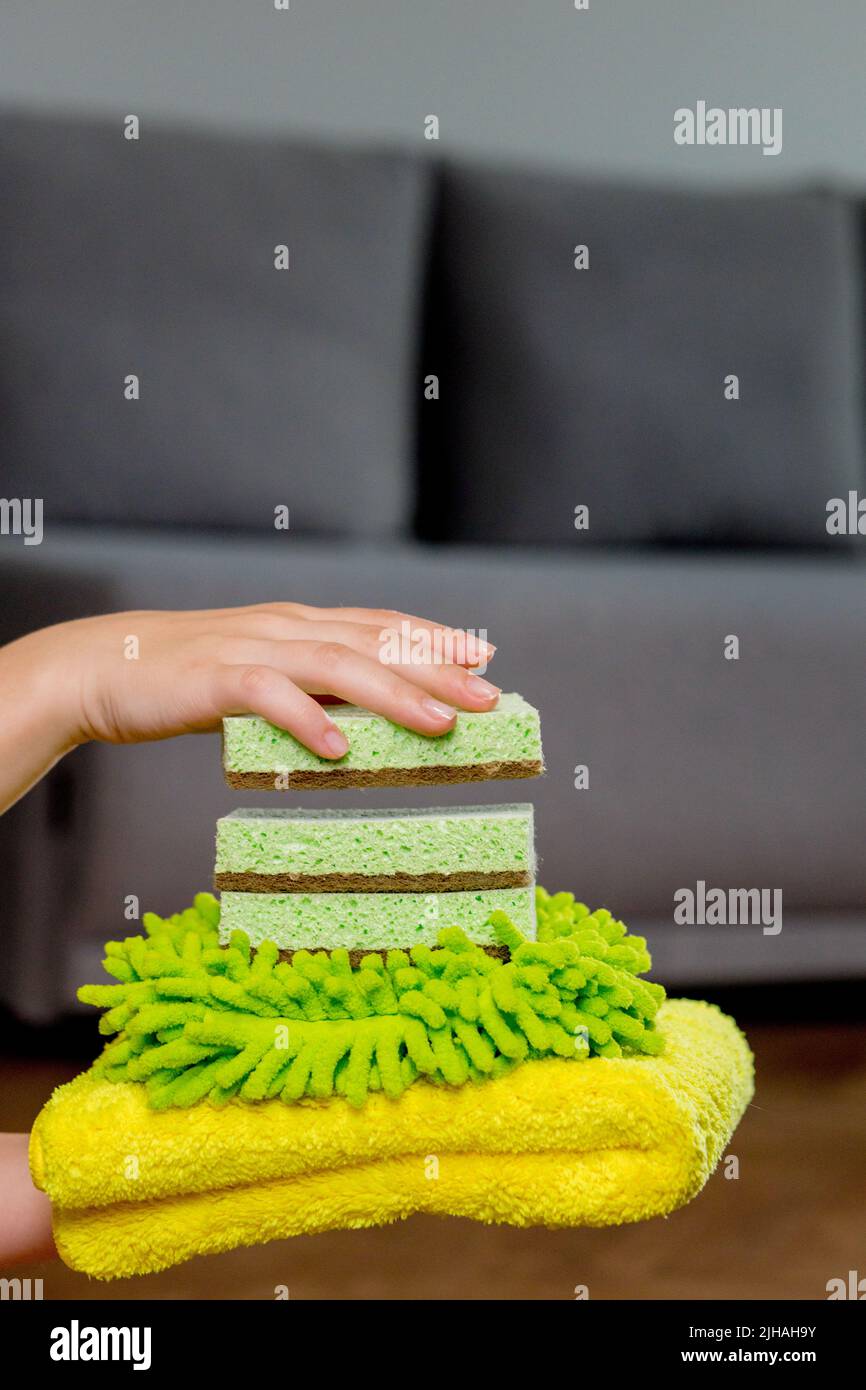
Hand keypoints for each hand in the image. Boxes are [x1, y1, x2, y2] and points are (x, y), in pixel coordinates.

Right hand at [0, 603, 497, 811]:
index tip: (483, 655)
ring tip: (440, 725)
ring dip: (393, 695)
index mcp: (298, 624)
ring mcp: (251, 649)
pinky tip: (340, 750)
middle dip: (436, 668)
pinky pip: (269, 697)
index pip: (379, 623)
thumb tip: (360, 722)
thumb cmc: (185, 679)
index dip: (433, 637)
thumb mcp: (259, 677)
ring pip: (336, 665)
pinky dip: (307, 721)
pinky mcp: (215, 678)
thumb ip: (307, 689)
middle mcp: (284, 627)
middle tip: (489, 696)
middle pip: (374, 642)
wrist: (103, 666)